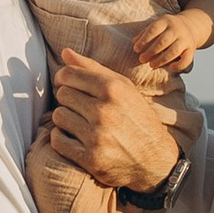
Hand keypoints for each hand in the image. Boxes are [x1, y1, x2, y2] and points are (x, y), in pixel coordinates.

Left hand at [48, 51, 183, 192]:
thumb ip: (94, 69)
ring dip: (65, 120)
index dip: (63, 79)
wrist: (155, 160)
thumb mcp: (124, 89)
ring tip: (81, 124)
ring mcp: (97, 136)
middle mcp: (105, 111)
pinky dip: (62, 139)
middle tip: (81, 108)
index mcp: (114, 89)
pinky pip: (57, 140)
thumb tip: (65, 52)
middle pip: (62, 94)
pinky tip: (76, 139)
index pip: (67, 74)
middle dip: (68, 100)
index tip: (69, 86)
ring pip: (58, 116)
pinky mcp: (90, 158)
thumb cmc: (137, 120)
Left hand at [129, 9, 206, 75]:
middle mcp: (177, 29)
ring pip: (174, 51)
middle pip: (163, 41)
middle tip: (142, 59)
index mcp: (166, 21)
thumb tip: (134, 42)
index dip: (144, 40)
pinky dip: (179, 65)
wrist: (190, 26)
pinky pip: (187, 59)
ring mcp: (185, 39)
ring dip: (161, 59)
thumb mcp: (157, 25)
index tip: (136, 49)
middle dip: (151, 51)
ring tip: (151, 65)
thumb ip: (145, 33)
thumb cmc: (167, 28)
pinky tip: (170, 68)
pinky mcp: (191, 49)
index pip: (154, 29)